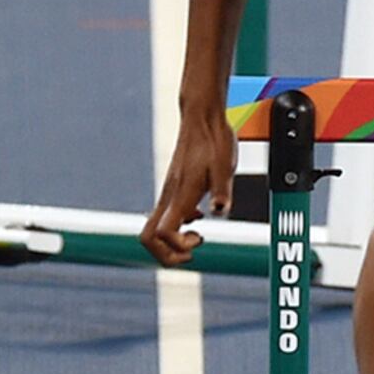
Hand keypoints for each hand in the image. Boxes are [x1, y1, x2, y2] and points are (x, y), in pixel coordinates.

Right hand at [141, 107, 238, 266]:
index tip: (199, 240)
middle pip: (148, 238)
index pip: (163, 232)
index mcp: (181, 195)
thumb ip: (221, 191)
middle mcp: (169, 197)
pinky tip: (197, 218)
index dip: (178, 246)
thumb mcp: (225, 167)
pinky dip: (176, 228)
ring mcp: (168, 194)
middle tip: (191, 252)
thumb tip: (219, 212)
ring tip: (196, 237)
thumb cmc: (213, 140)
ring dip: (171, 243)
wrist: (201, 119)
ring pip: (153, 230)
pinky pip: (164, 218)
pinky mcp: (172, 190)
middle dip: (166, 255)